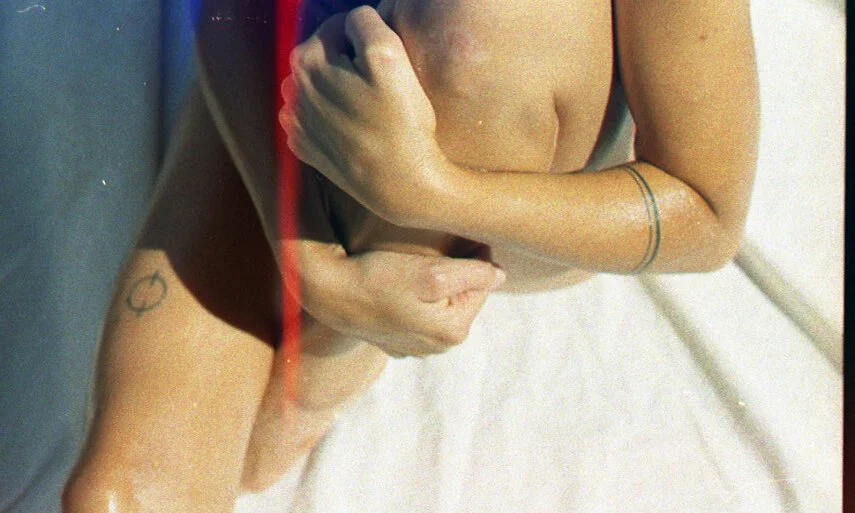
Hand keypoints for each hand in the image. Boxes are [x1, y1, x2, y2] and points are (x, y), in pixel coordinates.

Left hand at [279, 7, 448, 226]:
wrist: (399, 184)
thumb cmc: (400, 121)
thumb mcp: (389, 55)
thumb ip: (365, 22)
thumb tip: (355, 20)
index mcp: (308, 61)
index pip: (338, 27)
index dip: (366, 39)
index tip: (386, 62)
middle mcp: (292, 90)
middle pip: (322, 57)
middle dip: (347, 62)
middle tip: (379, 85)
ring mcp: (295, 123)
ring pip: (315, 87)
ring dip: (335, 88)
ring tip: (365, 105)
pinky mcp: (304, 149)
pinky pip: (312, 119)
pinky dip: (328, 116)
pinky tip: (351, 127)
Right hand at [300, 247, 505, 356]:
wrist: (327, 291)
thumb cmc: (378, 277)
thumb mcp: (432, 272)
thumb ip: (474, 273)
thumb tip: (500, 275)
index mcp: (454, 331)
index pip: (483, 284)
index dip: (476, 255)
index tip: (463, 235)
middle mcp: (438, 346)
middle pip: (463, 296)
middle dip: (457, 271)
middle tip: (440, 245)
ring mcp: (416, 347)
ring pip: (442, 304)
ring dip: (437, 283)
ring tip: (419, 261)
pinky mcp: (396, 341)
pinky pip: (419, 313)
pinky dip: (416, 297)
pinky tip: (400, 281)